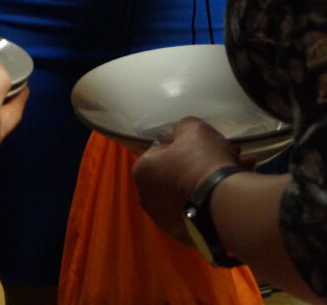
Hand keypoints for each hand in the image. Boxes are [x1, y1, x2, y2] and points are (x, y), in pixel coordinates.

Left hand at [132, 116, 241, 241]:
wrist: (225, 205)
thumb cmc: (202, 161)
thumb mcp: (192, 128)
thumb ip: (181, 129)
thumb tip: (179, 138)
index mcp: (141, 170)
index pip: (159, 150)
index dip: (179, 145)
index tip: (198, 145)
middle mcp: (147, 199)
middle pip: (170, 176)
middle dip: (189, 168)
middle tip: (212, 161)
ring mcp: (165, 223)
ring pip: (184, 197)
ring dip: (199, 187)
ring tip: (224, 178)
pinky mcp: (186, 239)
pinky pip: (196, 215)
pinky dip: (207, 206)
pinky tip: (226, 197)